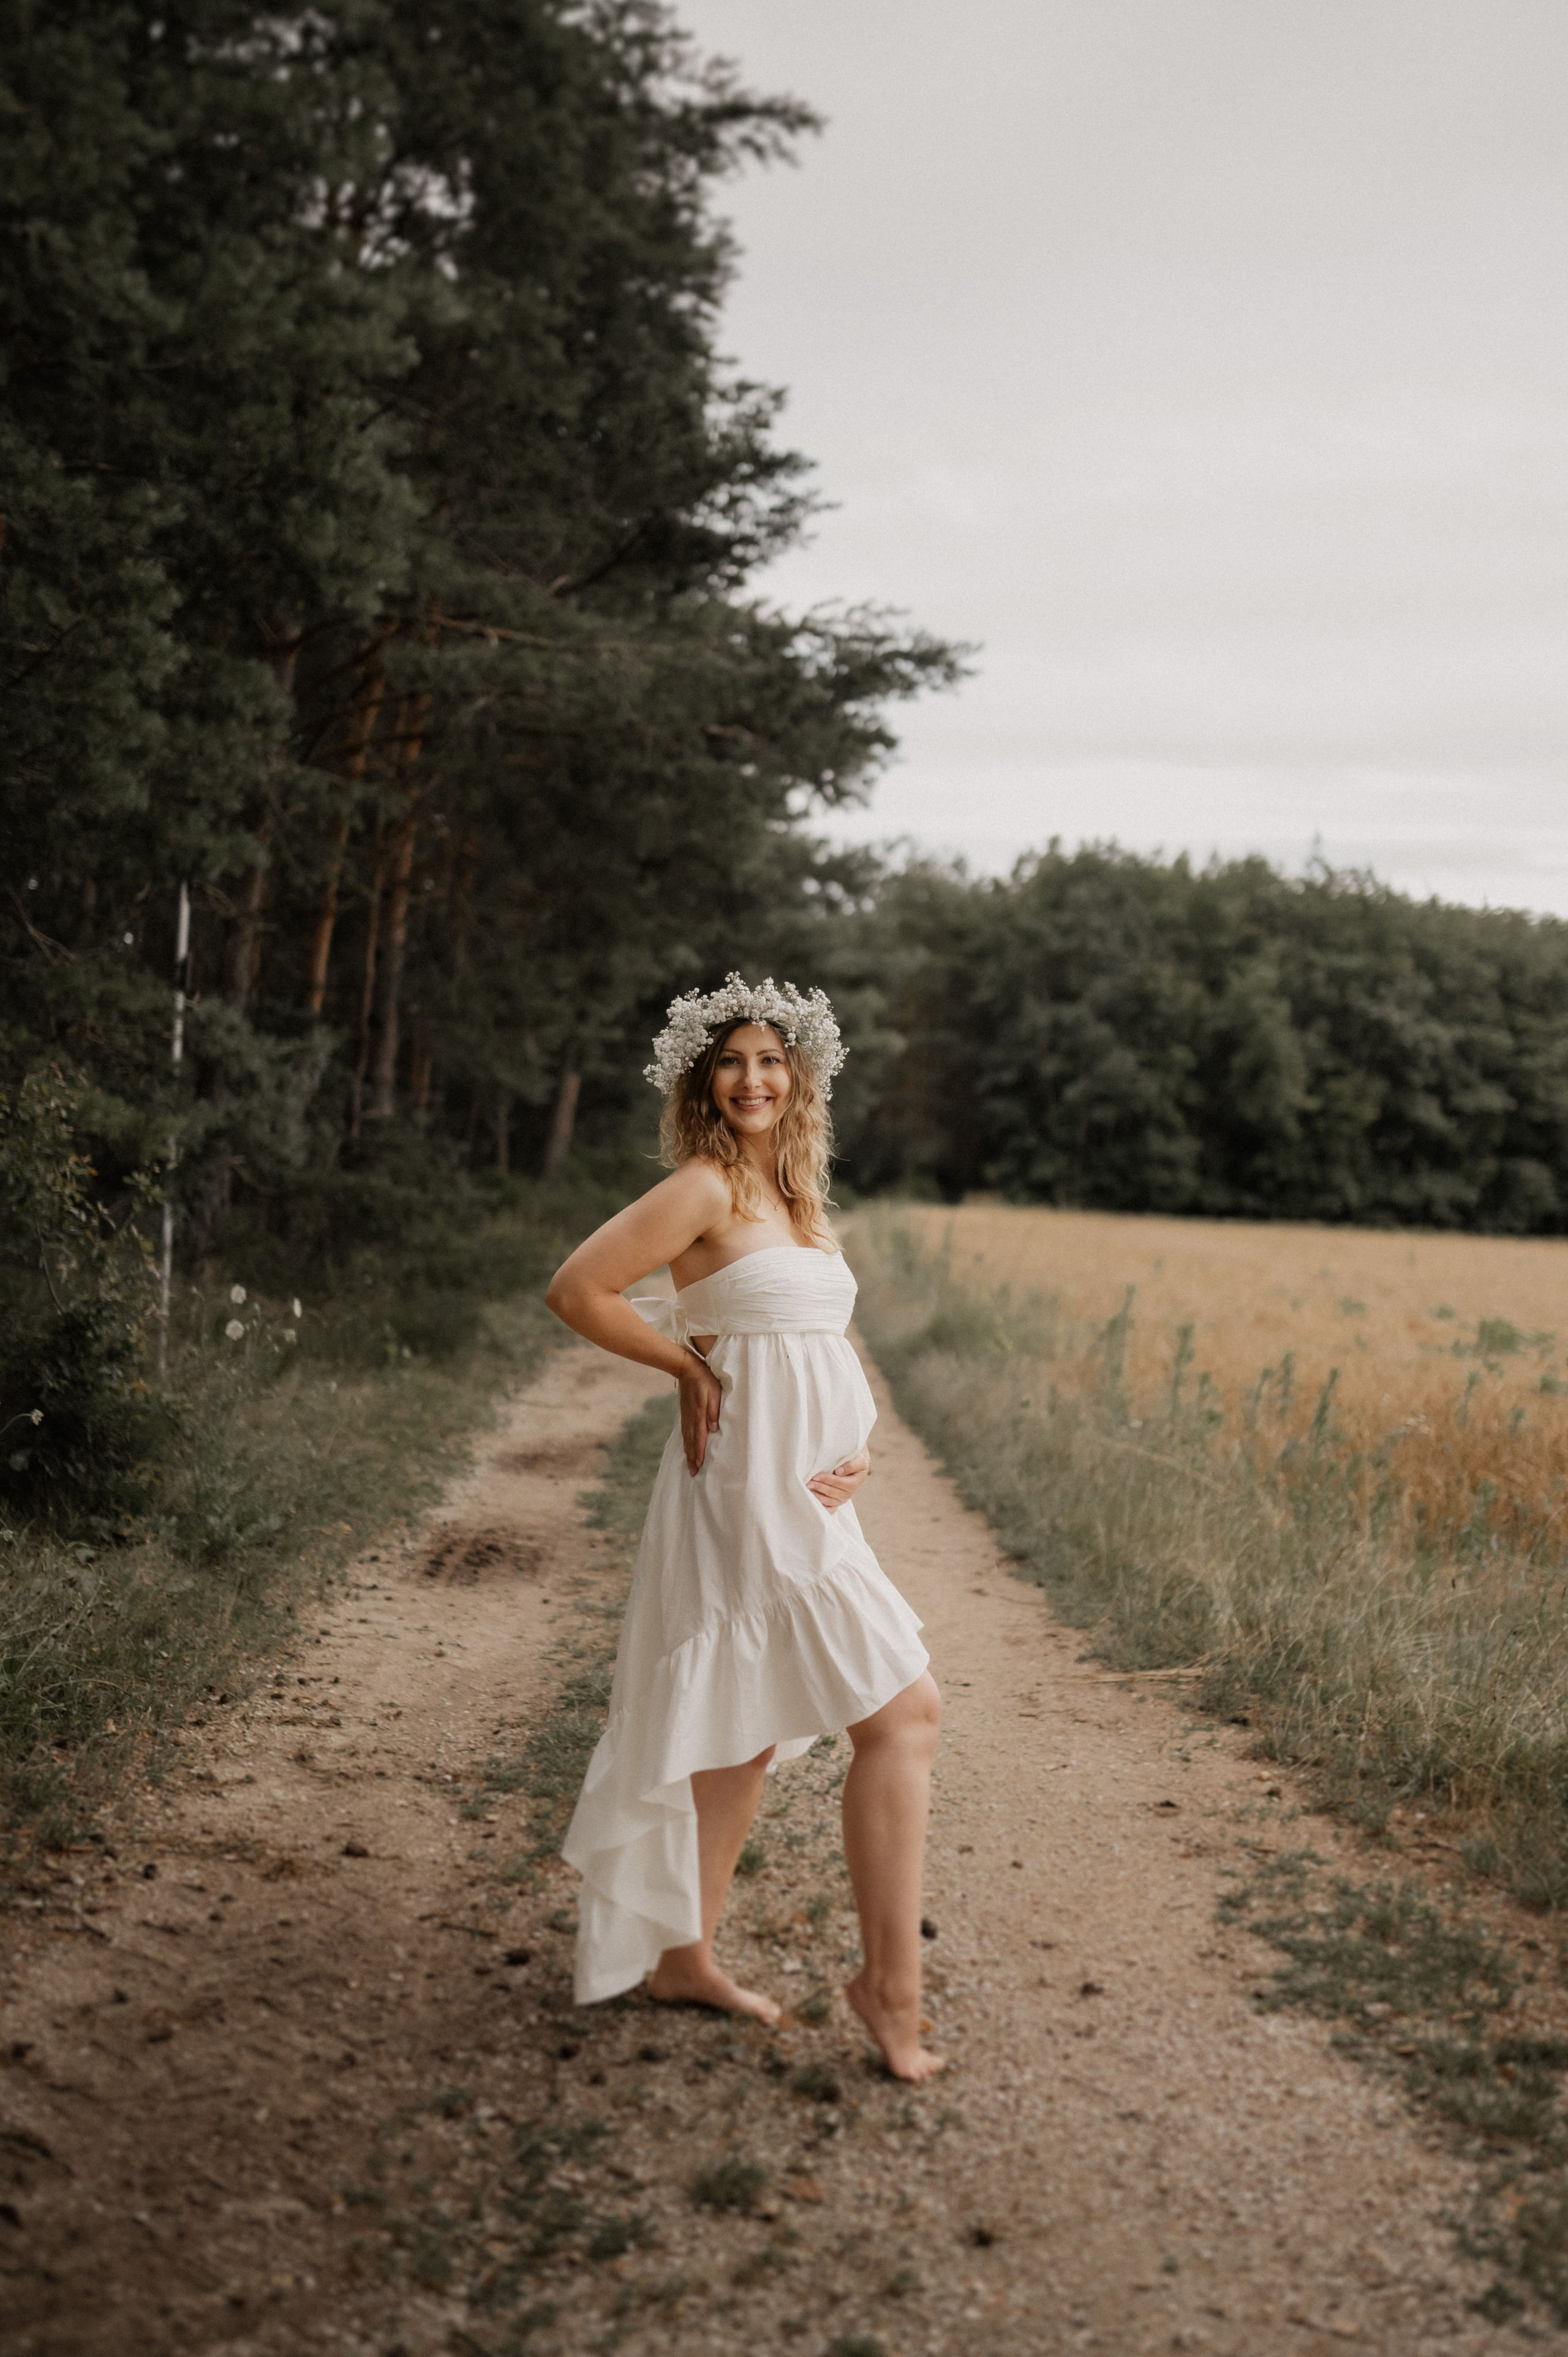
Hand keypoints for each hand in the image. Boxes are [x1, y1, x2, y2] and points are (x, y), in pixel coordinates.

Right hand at [678, 1351, 722, 1474]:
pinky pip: (685, 1432)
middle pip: (691, 1442)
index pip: (700, 1438)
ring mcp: (686, 1416)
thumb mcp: (714, 1392)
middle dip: (692, 1458)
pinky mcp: (685, 1413)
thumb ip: (714, 1411)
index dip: (699, 1453)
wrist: (686, 1368)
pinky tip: (686, 1447)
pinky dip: (685, 1442)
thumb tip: (714, 1429)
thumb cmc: (705, 1379)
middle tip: (693, 1473)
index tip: (699, 1466)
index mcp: (699, 1414)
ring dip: (688, 1453)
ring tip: (689, 1465)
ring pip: (687, 1438)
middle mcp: (691, 1418)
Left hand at [806, 1447, 869, 1512]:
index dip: (826, 1479)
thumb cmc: (857, 1462)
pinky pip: (829, 1508)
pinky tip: (813, 1502)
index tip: (815, 1476)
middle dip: (818, 1487)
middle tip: (808, 1483)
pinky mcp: (837, 1502)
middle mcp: (848, 1494)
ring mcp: (842, 1499)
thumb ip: (851, 1465)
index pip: (837, 1482)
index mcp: (853, 1484)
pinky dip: (821, 1506)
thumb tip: (838, 1472)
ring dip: (817, 1496)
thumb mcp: (859, 1461)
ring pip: (828, 1500)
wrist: (857, 1467)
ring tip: (808, 1490)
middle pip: (831, 1492)